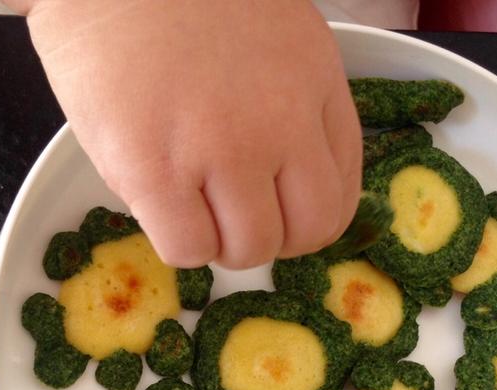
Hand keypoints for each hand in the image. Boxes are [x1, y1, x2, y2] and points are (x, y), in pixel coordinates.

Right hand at [13, 0, 361, 268]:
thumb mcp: (275, 34)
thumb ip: (294, 99)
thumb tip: (282, 177)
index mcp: (314, 82)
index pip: (342, 193)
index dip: (307, 220)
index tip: (278, 215)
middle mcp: (280, 121)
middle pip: (307, 232)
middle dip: (270, 239)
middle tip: (231, 219)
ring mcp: (220, 148)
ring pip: (247, 249)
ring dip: (219, 243)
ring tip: (188, 207)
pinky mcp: (155, 170)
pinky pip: (186, 248)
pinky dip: (176, 242)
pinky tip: (157, 203)